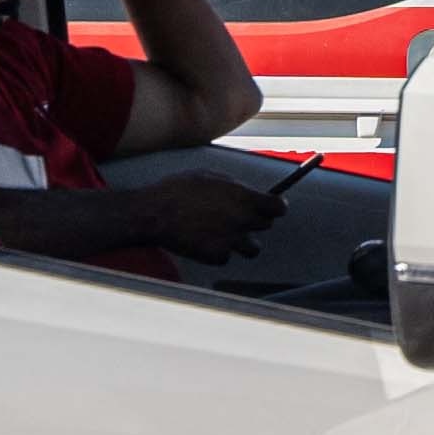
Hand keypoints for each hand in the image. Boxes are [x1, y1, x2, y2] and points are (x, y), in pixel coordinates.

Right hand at [155, 173, 291, 262]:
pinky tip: (203, 242)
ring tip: (222, 234)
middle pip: (265, 226)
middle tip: (235, 218)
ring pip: (252, 248)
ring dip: (242, 243)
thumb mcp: (211, 177)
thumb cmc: (179, 190)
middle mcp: (242, 220)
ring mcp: (231, 239)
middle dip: (253, 222)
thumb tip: (248, 193)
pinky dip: (218, 253)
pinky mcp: (217, 255)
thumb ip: (235, 187)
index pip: (278, 208)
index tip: (272, 208)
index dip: (275, 208)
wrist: (154, 213)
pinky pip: (226, 257)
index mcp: (244, 197)